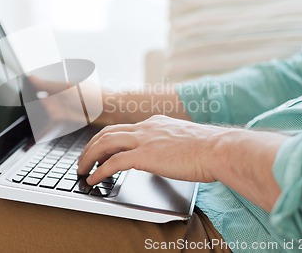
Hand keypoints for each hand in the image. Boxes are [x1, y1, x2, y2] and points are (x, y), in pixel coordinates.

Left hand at [77, 115, 225, 185]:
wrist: (219, 149)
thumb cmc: (208, 148)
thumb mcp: (183, 140)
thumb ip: (168, 143)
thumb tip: (164, 154)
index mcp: (155, 123)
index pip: (122, 128)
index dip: (106, 139)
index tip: (98, 149)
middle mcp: (146, 128)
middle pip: (107, 133)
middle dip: (91, 147)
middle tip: (83, 160)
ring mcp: (144, 140)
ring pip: (105, 144)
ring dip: (89, 157)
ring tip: (82, 170)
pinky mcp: (145, 155)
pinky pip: (114, 162)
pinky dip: (100, 171)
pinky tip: (94, 179)